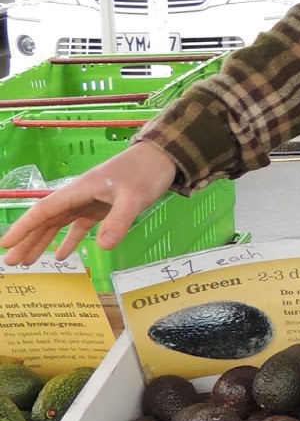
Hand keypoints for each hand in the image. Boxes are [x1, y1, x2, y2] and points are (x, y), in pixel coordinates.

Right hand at [0, 142, 178, 265]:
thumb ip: (118, 220)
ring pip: (59, 224)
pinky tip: (61, 256)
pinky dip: (69, 240)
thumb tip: (102, 247)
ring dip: (43, 242)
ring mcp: (88, 202)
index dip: (23, 227)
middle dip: (28, 240)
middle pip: (46, 220)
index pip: (44, 210)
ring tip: (28, 262)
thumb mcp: (134, 197)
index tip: (5, 244)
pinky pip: (78, 226)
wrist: (162, 157)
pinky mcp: (101, 208)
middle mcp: (78, 196)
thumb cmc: (145, 172)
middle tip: (11, 263)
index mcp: (79, 190)